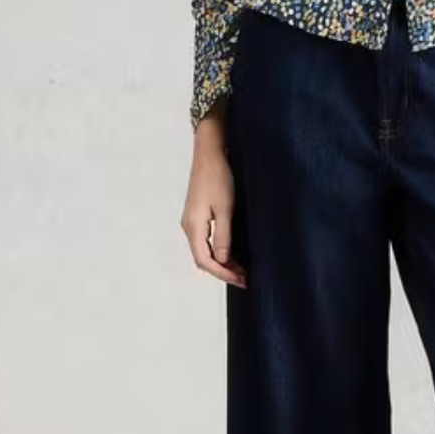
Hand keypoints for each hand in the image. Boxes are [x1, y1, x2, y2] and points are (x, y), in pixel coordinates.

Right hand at [181, 109, 246, 285]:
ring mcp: (192, 221)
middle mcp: (189, 226)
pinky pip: (207, 240)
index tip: (241, 280)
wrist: (209, 153)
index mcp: (193, 226)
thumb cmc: (218, 177)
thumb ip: (224, 236)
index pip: (204, 261)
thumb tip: (224, 260)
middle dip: (224, 270)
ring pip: (205, 250)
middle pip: (203, 258)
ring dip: (223, 261)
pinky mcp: (198, 215)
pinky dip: (220, 250)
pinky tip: (233, 252)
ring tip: (242, 269)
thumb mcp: (225, 208)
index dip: (222, 273)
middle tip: (245, 278)